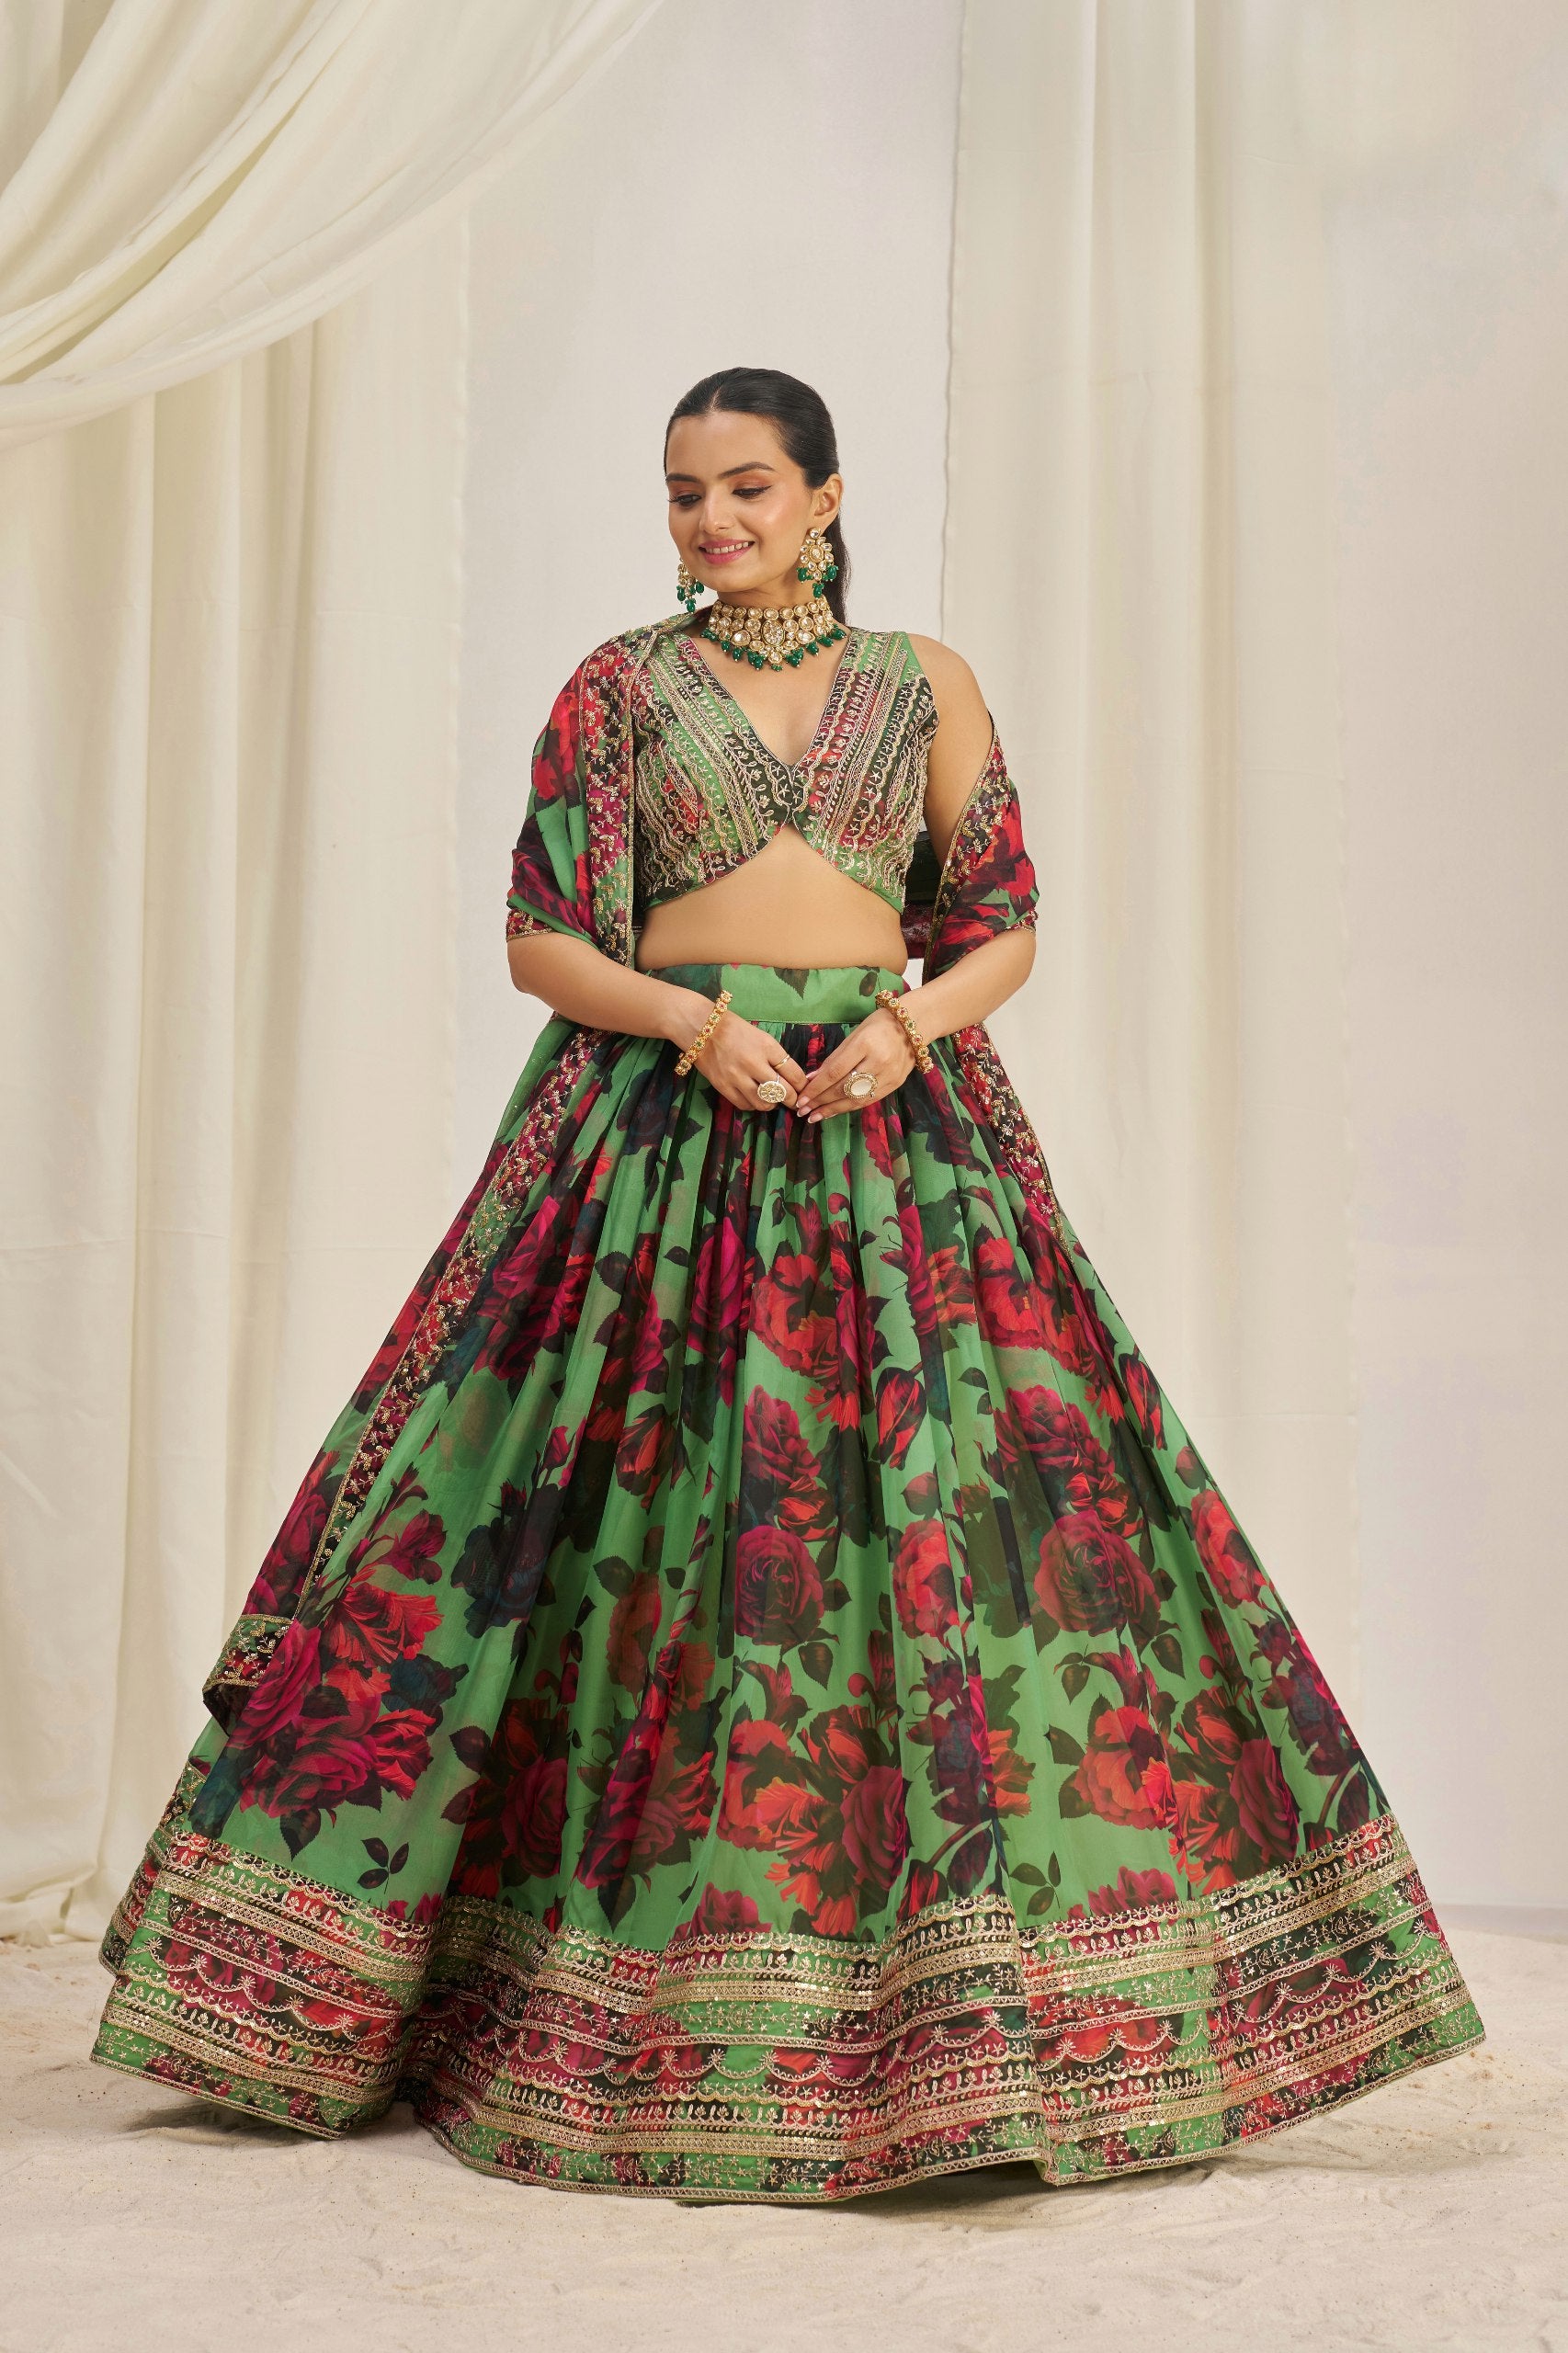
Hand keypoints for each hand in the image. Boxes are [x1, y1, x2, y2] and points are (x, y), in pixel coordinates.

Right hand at [671, 995, 806, 1112]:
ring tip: (772, 1099)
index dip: (802, 1085)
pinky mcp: (723, 1086)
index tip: (804, 1089)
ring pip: (764, 1102)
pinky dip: (754, 1105)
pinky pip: (745, 1105)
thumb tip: (792, 1078)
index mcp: (767, 1046)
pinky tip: (755, 1098)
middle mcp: (754, 1063)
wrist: (701, 1028)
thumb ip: (776, 1056)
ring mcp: (737, 1076)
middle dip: (792, 1099)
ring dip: (772, 1103)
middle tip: (794, 1101)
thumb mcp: (761, 1037)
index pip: (794, 1073)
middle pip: (782, 1091)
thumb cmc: (734, 1030)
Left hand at [794, 1008, 913, 1123]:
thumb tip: (811, 1079)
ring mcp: (889, 1075)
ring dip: (833, 1110)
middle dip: (821, 1101)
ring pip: (856, 1099)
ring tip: (815, 1116)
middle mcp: (878, 1062)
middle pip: (844, 1088)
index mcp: (864, 1044)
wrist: (912, 1026)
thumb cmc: (877, 1026)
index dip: (816, 1088)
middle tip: (803, 1111)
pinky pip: (868, 1100)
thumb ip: (833, 1059)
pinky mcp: (895, 1084)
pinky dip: (849, 1107)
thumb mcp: (853, 1036)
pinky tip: (834, 1111)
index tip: (801, 1099)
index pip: (835, 1072)